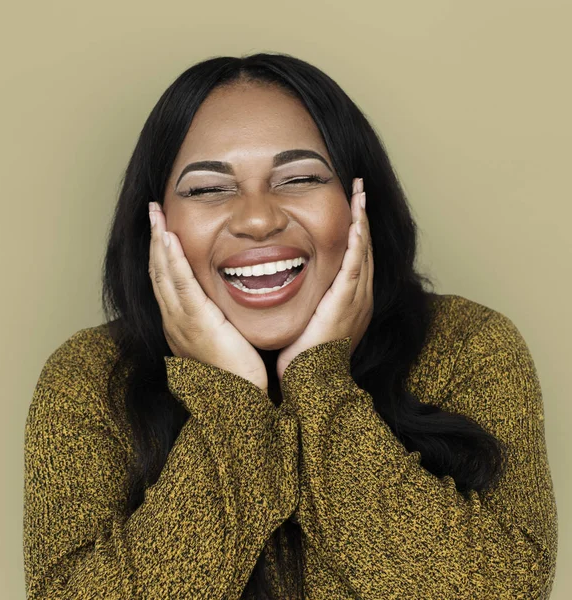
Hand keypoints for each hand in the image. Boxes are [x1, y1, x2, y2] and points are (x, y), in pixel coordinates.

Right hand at [148, 202, 268, 392]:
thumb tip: (228, 300)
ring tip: (156, 214)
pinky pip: (181, 286)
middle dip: (154, 239)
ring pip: (164, 274)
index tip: (162, 228)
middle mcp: (175, 321)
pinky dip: (172, 261)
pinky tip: (168, 239)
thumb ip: (221, 317)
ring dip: (159, 241)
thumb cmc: (238, 372)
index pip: (167, 281)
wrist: (241, 401)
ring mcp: (181, 323)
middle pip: (158, 272)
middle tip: (153, 211)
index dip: (161, 253)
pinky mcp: (197, 324)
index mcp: (181, 324)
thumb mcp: (225, 338)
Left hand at [276, 178, 373, 380]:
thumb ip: (306, 298)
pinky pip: (355, 266)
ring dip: (362, 220)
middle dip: (362, 216)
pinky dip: (357, 242)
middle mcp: (358, 295)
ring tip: (360, 193)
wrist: (312, 380)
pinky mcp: (347, 302)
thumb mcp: (308, 319)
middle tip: (360, 188)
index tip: (350, 204)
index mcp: (349, 298)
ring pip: (362, 251)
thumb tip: (285, 282)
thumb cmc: (304, 354)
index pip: (354, 254)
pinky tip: (356, 221)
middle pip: (363, 247)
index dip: (354, 228)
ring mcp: (356, 298)